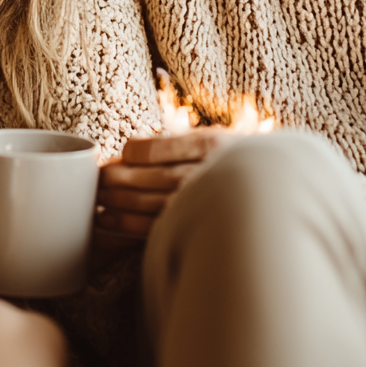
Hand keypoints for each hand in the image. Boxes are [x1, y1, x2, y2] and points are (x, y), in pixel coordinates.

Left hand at [96, 129, 228, 237]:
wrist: (267, 191)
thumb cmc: (227, 161)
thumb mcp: (209, 140)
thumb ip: (174, 143)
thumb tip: (126, 153)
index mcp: (207, 145)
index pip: (153, 149)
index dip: (128, 154)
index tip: (120, 155)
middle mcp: (205, 173)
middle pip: (148, 177)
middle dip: (116, 179)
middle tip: (98, 180)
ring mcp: (201, 202)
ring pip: (148, 204)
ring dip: (116, 203)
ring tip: (99, 201)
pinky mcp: (194, 225)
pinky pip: (154, 227)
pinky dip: (126, 226)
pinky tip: (109, 223)